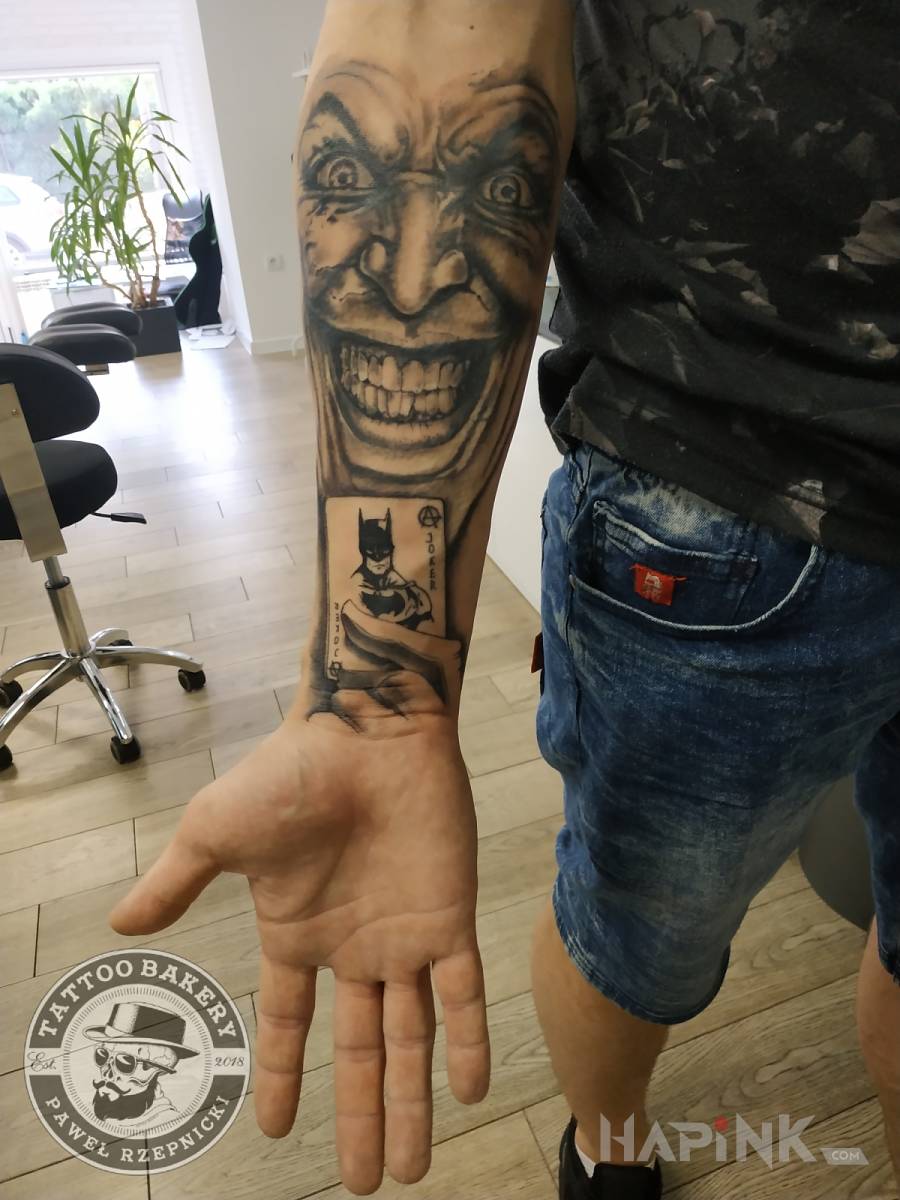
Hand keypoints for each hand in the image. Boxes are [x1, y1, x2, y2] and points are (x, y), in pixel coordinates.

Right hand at [108, 712, 489, 1193]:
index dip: (281, 1074)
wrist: (367, 729)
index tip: (275, 1131)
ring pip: (411, 1038)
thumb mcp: (212, 833)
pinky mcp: (448, 917)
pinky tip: (470, 1091)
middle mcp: (351, 947)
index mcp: (295, 933)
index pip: (287, 1022)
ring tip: (408, 1168)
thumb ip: (174, 885)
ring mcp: (402, 937)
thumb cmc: (288, 775)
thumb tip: (117, 927)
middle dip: (362, 1116)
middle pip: (359, 1051)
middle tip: (364, 1183)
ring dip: (412, 1102)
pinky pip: (462, 993)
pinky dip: (469, 1040)